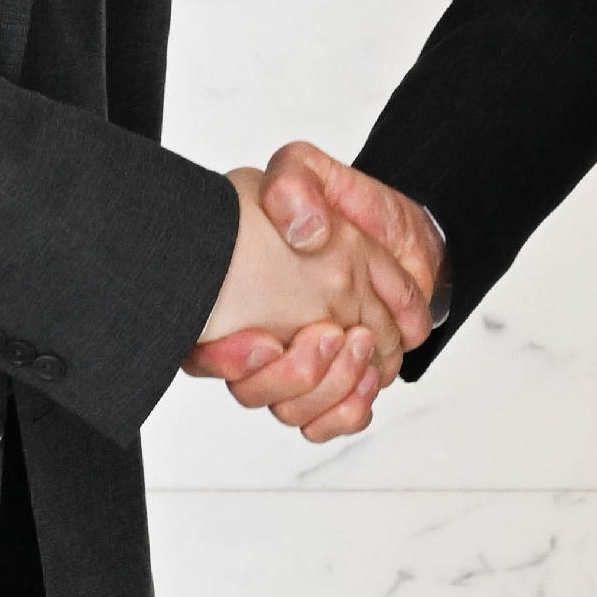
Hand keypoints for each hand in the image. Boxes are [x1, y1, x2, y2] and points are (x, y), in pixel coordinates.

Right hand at [180, 144, 445, 443]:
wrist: (392, 227)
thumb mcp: (305, 173)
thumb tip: (304, 231)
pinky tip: (365, 382)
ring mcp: (297, 364)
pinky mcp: (334, 382)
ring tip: (357, 345)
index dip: (226, 360)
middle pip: (255, 391)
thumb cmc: (335, 204)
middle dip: (293, 374)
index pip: (203, 353)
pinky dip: (347, 412)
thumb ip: (294, 187)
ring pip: (294, 411)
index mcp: (239, 295)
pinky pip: (327, 423)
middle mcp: (261, 337)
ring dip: (328, 388)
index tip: (264, 340)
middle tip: (329, 335)